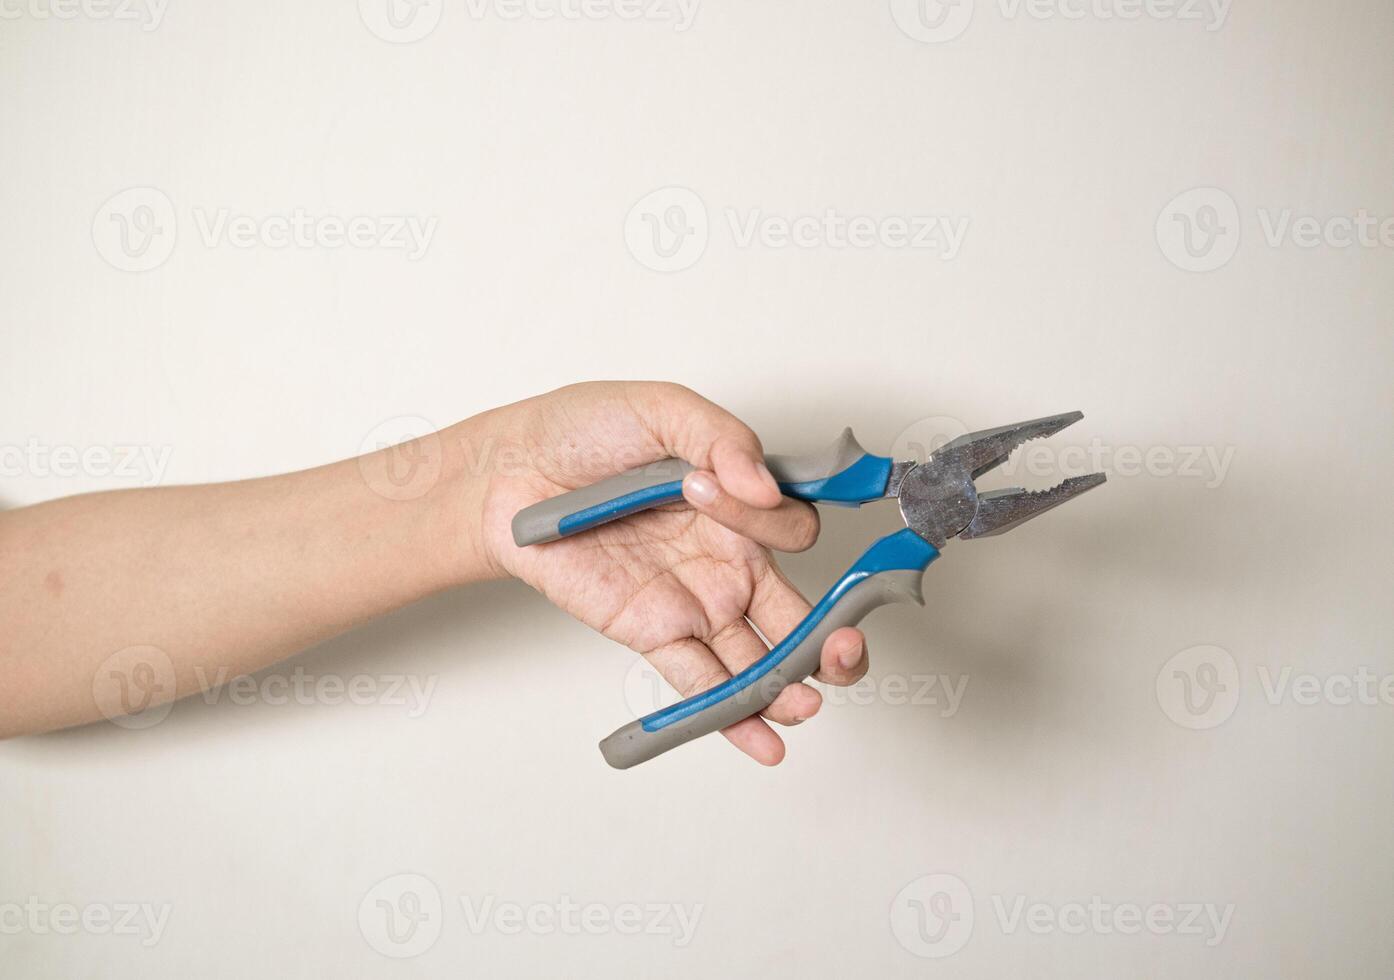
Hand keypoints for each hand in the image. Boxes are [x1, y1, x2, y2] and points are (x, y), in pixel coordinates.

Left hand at [462, 382, 869, 765]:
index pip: (792, 529)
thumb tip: (760, 485)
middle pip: (801, 614)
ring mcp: (692, 601)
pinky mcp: (652, 632)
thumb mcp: (662, 409)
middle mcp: (725, 560)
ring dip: (787, 689)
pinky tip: (766, 739)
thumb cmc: (582, 431)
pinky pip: (701, 681)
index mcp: (739, 506)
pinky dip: (733, 715)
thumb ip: (722, 439)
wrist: (510, 472)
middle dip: (833, 642)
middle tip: (843, 652)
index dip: (770, 518)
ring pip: (757, 658)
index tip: (723, 489)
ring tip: (804, 706)